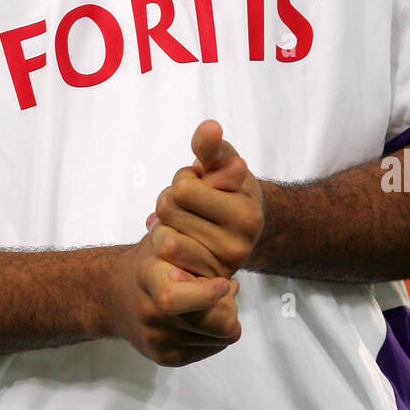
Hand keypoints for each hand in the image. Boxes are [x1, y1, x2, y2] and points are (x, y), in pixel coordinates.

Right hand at [107, 227, 240, 368]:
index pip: (177, 298)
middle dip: (229, 305)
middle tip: (226, 287)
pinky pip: (214, 347)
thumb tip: (220, 251)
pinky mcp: (166, 358)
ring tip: (214, 299)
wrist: (111, 296)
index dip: (209, 292)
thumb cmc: (148, 262)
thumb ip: (189, 238)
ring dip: (226, 317)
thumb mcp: (163, 237)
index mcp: (149, 277)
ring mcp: (158, 340)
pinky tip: (204, 313)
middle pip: (217, 323)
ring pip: (222, 336)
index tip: (224, 281)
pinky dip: (216, 331)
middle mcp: (150, 313)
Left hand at [147, 120, 264, 279]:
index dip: (185, 178)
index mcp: (247, 214)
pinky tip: (175, 238)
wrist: (240, 231)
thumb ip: (213, 148)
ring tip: (183, 219)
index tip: (202, 182)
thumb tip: (210, 127)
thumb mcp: (224, 164)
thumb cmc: (229, 189)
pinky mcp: (199, 283)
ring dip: (164, 222)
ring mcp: (218, 269)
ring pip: (162, 236)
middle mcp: (239, 246)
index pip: (184, 187)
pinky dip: (162, 243)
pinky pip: (162, 260)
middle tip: (189, 203)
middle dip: (172, 198)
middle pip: (169, 209)